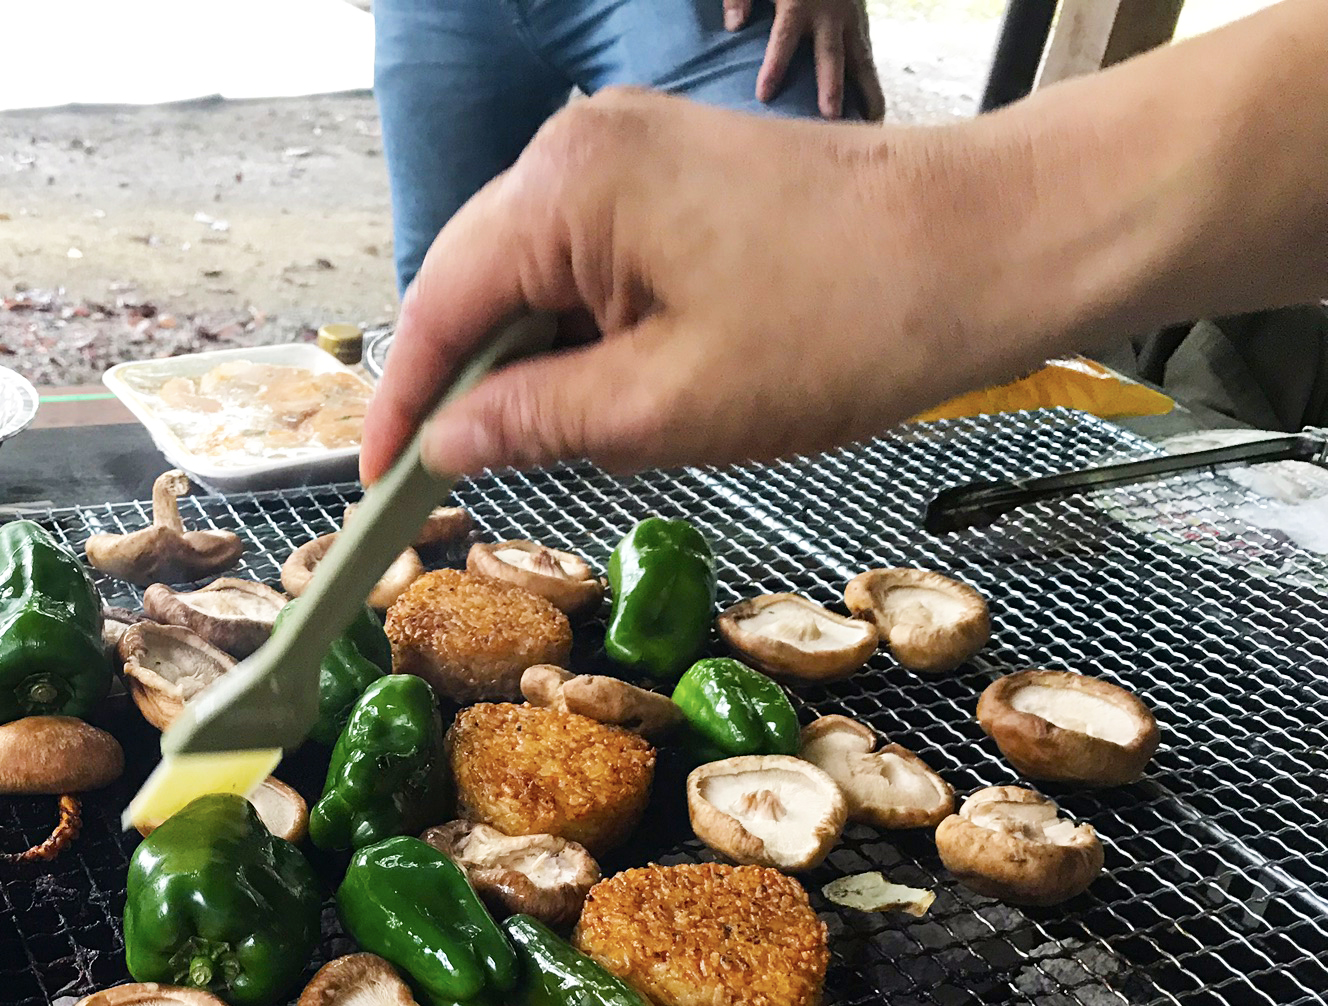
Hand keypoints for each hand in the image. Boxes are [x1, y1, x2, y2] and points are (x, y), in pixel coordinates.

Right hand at [360, 89, 1050, 480]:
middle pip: (475, 284)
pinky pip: (592, 260)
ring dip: (540, 366)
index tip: (382, 489)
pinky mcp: (676, 171)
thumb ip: (534, 425)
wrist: (994, 247)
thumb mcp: (667, 406)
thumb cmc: (846, 324)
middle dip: (471, 388)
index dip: (402, 407)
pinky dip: (590, 332)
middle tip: (467, 487)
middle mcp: (580, 145)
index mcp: (564, 187)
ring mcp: (632, 149)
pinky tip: (629, 389)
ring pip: (535, 279)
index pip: (436, 306)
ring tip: (588, 441)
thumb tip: (443, 447)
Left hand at [725, 0, 884, 120]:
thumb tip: (734, 25)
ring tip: (870, 125)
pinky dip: (871, 86)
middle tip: (831, 117)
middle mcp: (830, 15)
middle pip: (831, 54)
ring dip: (866, 93)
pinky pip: (867, 59)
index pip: (784, 39)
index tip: (764, 96)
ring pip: (861, 60)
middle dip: (831, 86)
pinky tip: (873, 114)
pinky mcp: (862, 26)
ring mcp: (851, 20)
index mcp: (798, 5)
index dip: (775, 66)